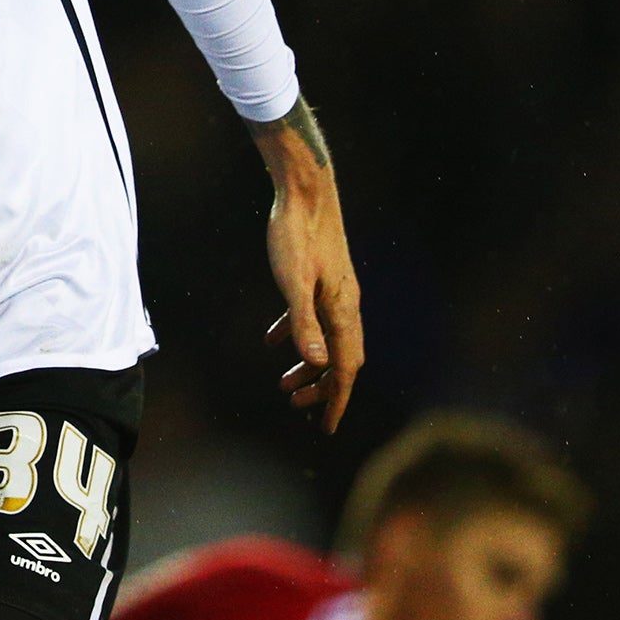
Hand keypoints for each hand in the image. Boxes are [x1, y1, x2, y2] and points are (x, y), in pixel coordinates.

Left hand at [252, 99, 362, 432]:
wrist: (304, 191)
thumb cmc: (296, 233)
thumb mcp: (292, 281)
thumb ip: (302, 321)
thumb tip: (316, 363)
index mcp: (342, 310)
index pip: (345, 369)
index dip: (336, 400)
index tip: (327, 428)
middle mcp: (346, 304)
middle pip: (341, 360)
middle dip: (323, 388)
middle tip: (298, 407)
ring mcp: (335, 291)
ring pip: (328, 340)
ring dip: (309, 364)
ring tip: (285, 384)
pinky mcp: (321, 277)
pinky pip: (313, 316)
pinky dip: (297, 334)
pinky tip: (274, 339)